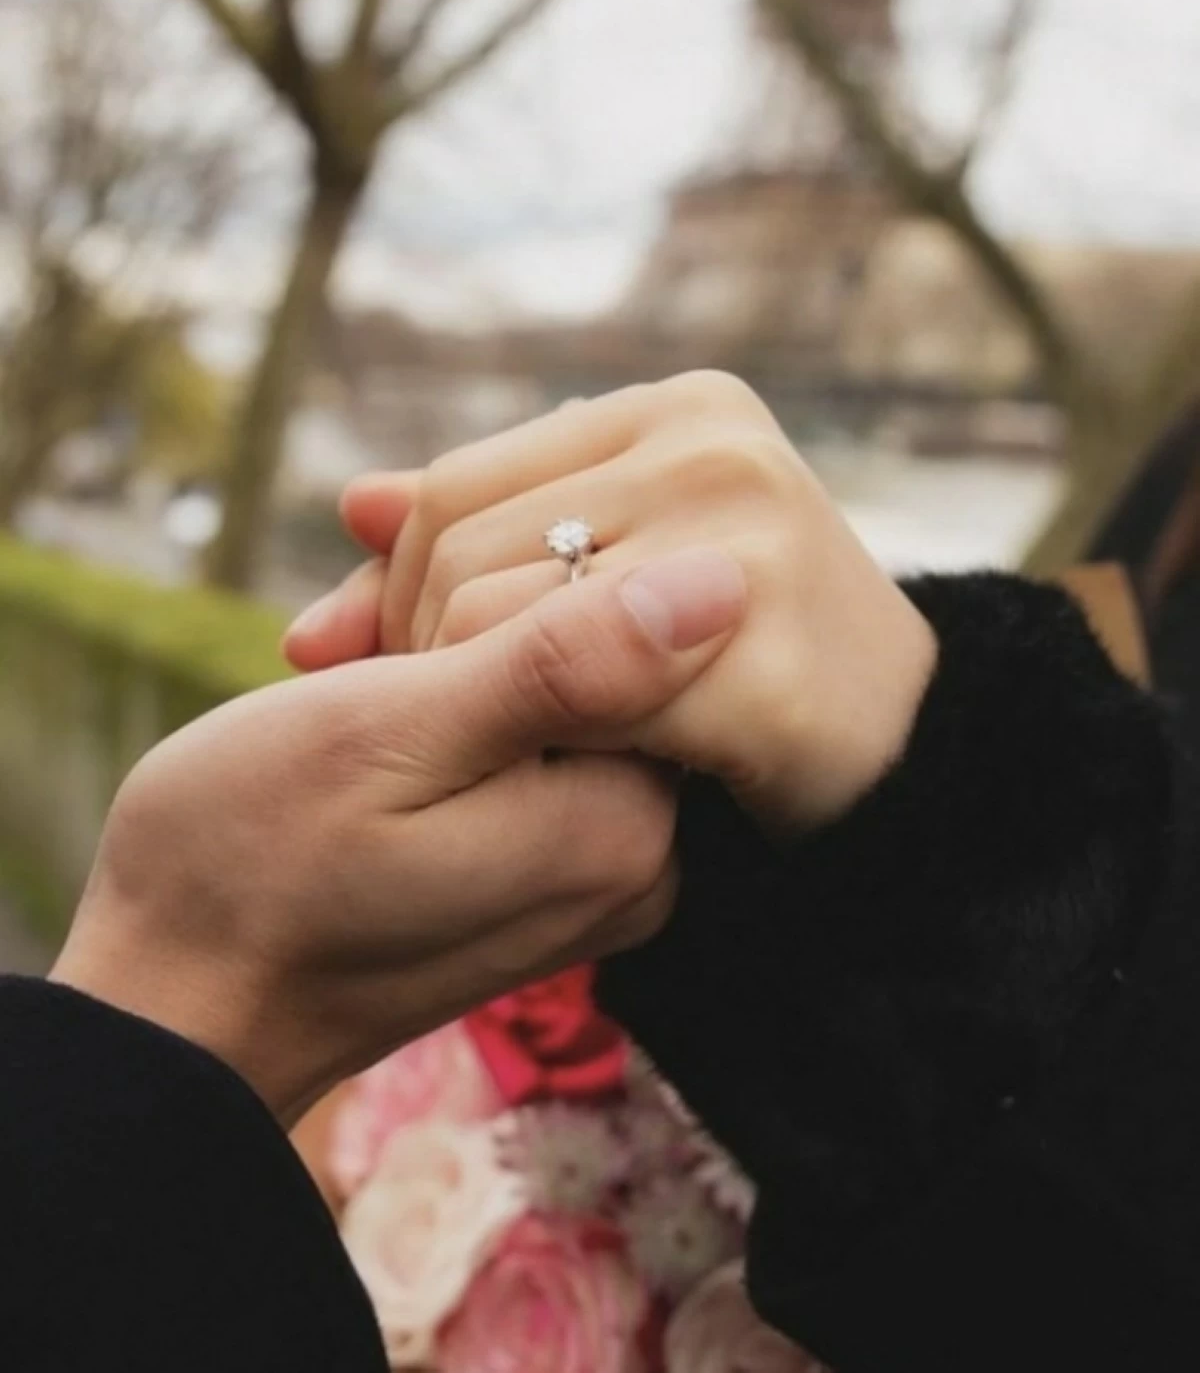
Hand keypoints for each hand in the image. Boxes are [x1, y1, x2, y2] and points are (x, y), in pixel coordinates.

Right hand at [53, 548, 745, 1127]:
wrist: (174, 1009)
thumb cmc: (251, 864)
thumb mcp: (395, 734)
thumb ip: (566, 661)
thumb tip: (731, 580)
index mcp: (625, 825)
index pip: (634, 624)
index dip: (504, 581)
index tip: (391, 627)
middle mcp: (634, 859)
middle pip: (591, 655)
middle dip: (462, 619)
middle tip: (344, 647)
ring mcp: (587, 874)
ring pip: (542, 686)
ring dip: (436, 654)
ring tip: (334, 680)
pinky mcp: (537, 873)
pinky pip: (515, 744)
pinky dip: (436, 706)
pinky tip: (356, 705)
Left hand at [286, 372, 935, 825]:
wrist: (898, 753)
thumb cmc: (740, 657)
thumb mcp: (618, 561)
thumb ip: (487, 527)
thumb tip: (350, 503)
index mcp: (676, 409)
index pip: (453, 486)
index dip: (396, 584)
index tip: (399, 665)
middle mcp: (711, 449)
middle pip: (458, 546)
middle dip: (417, 649)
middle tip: (440, 725)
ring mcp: (740, 537)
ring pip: (494, 616)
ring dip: (474, 703)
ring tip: (505, 747)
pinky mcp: (757, 641)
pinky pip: (571, 695)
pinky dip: (543, 746)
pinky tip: (565, 777)